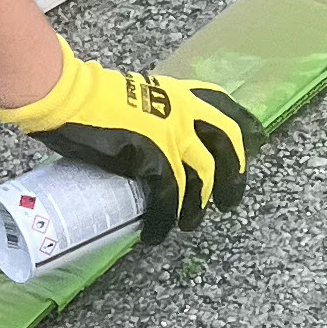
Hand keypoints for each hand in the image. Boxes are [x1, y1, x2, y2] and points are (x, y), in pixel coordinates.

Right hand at [0, 40, 261, 241]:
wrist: (69, 96)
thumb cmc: (87, 96)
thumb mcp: (133, 97)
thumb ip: (150, 114)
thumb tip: (148, 140)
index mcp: (179, 93)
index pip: (225, 107)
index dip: (245, 127)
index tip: (257, 143)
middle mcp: (184, 111)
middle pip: (228, 144)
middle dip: (234, 175)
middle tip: (231, 201)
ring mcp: (172, 135)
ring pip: (203, 177)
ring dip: (199, 206)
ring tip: (191, 224)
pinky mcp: (154, 158)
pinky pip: (171, 197)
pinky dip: (165, 219)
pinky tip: (157, 234)